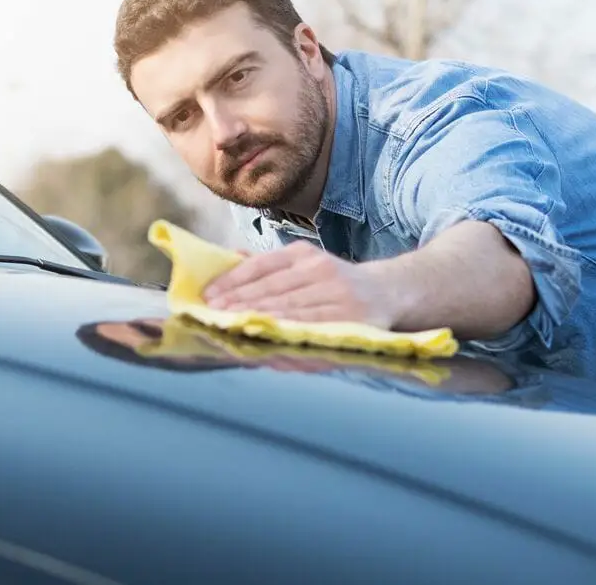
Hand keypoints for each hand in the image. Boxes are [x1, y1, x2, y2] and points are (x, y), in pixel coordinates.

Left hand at [202, 241, 398, 327]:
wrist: (387, 292)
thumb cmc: (332, 281)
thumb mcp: (303, 263)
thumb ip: (267, 264)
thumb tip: (229, 257)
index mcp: (303, 254)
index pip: (261, 266)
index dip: (232, 281)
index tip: (208, 296)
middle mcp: (321, 270)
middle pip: (272, 289)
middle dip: (239, 304)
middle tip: (212, 315)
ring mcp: (337, 295)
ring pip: (289, 310)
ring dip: (257, 321)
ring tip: (230, 327)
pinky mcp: (350, 319)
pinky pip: (311, 330)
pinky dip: (286, 337)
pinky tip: (265, 341)